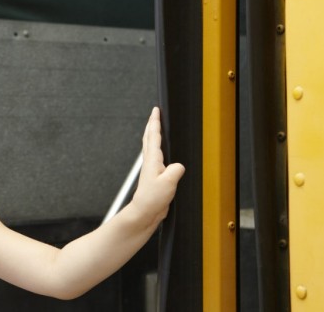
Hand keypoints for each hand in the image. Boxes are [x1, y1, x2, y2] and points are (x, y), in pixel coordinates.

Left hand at [132, 107, 184, 223]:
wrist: (143, 213)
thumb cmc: (152, 199)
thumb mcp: (168, 182)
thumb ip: (175, 170)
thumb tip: (179, 166)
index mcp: (152, 160)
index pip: (154, 136)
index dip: (155, 122)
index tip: (156, 110)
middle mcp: (150, 162)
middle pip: (148, 138)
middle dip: (151, 125)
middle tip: (154, 114)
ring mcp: (151, 170)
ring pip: (150, 147)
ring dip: (152, 136)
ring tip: (156, 129)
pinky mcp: (154, 178)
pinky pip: (156, 158)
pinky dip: (157, 150)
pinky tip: (162, 155)